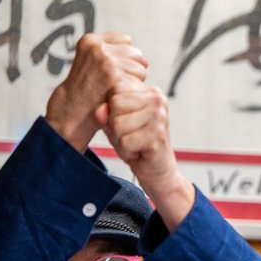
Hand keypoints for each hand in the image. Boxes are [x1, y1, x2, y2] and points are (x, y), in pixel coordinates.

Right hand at [44, 33, 147, 151]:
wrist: (69, 115)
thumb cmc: (85, 92)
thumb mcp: (92, 64)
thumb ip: (116, 55)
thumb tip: (146, 62)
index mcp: (90, 40)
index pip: (126, 39)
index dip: (122, 58)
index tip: (107, 72)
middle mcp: (98, 48)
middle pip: (136, 53)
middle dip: (129, 69)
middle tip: (109, 84)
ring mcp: (106, 61)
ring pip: (140, 68)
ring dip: (132, 81)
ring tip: (112, 90)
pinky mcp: (115, 76)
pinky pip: (140, 80)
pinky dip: (133, 91)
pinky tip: (117, 96)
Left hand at [104, 81, 194, 230]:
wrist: (157, 170)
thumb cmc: (137, 144)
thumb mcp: (116, 124)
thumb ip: (105, 114)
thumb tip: (100, 110)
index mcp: (150, 92)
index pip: (115, 90)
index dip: (113, 111)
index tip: (126, 123)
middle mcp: (158, 101)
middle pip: (115, 105)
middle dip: (115, 125)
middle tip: (130, 135)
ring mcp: (160, 117)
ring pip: (118, 124)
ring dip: (120, 140)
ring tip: (134, 143)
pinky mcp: (158, 136)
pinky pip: (125, 141)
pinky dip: (126, 151)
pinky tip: (138, 152)